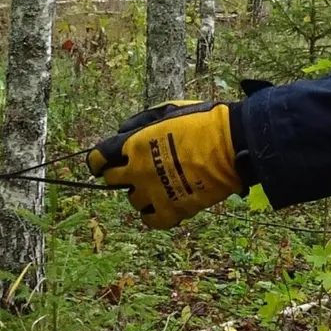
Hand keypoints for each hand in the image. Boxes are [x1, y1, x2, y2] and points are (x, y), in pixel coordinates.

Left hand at [91, 102, 243, 229]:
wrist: (231, 144)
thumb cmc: (202, 121)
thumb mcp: (167, 110)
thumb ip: (139, 122)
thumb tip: (121, 132)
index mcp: (133, 144)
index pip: (98, 158)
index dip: (98, 161)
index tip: (102, 163)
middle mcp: (137, 171)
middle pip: (112, 181)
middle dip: (119, 175)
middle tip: (135, 172)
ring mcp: (154, 192)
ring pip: (132, 200)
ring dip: (140, 193)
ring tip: (157, 186)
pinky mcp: (171, 210)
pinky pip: (150, 220)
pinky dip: (153, 215)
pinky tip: (161, 206)